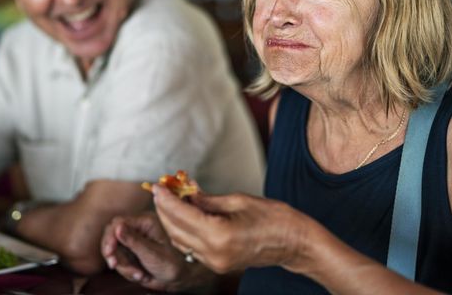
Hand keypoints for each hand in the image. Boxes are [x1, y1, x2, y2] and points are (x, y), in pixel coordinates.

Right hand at [101, 211, 212, 291]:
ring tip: (139, 274)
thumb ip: (133, 241)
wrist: (178, 279)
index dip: (110, 237)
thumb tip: (117, 227)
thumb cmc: (172, 264)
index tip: (109, 252)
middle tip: (115, 265)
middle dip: (114, 253)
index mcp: (146, 222)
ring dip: (123, 266)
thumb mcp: (152, 253)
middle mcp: (138, 228)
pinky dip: (126, 270)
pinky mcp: (131, 252)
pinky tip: (140, 275)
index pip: (118, 222)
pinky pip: (119, 260)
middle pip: (112, 235)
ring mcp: (133, 240)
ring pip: (114, 251)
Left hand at [152, 184, 306, 274]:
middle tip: (161, 190)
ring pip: (180, 240)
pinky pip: (192, 247)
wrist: (294, 243)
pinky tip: (185, 214)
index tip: (157, 185)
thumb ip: (207, 200)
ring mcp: (215, 263)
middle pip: (176, 230)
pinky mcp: (218, 265)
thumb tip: (185, 192)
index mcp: (219, 235)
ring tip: (170, 199)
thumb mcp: (237, 200)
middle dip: (165, 209)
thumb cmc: (272, 217)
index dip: (166, 199)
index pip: (181, 215)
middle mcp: (213, 253)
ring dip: (172, 220)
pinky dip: (184, 230)